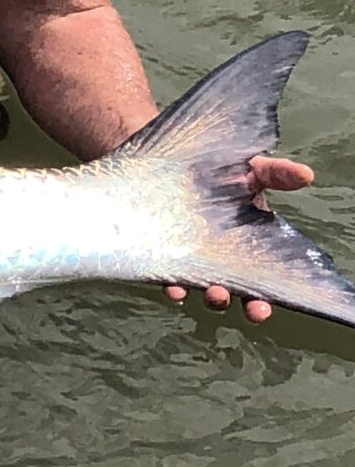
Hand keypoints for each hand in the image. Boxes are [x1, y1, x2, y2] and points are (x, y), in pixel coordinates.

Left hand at [164, 154, 313, 322]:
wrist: (173, 160)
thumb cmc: (218, 168)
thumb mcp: (252, 169)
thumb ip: (277, 173)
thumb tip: (307, 175)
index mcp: (245, 245)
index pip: (257, 280)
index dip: (262, 299)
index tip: (265, 306)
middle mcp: (217, 257)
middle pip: (230, 292)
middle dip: (240, 303)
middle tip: (251, 307)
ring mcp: (188, 257)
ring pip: (198, 289)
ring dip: (208, 297)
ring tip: (216, 293)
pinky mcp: (160, 251)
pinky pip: (164, 276)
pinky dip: (170, 286)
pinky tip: (174, 289)